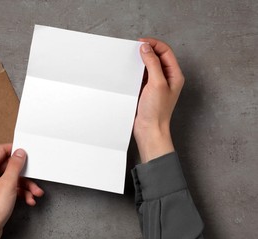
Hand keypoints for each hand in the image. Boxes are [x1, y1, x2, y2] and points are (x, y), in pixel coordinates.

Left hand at [0, 144, 43, 238]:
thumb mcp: (8, 184)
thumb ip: (15, 166)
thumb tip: (19, 152)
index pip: (1, 150)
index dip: (14, 150)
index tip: (26, 153)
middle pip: (9, 166)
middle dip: (25, 173)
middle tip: (35, 176)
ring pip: (13, 179)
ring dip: (26, 186)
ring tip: (35, 193)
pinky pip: (12, 189)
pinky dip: (21, 193)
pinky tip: (29, 200)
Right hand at [134, 38, 184, 162]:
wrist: (149, 129)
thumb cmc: (157, 111)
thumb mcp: (156, 83)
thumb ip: (152, 63)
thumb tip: (146, 48)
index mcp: (174, 75)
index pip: (166, 52)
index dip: (154, 44)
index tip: (141, 43)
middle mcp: (167, 78)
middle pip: (158, 57)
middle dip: (147, 50)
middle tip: (134, 49)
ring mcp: (157, 84)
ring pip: (149, 66)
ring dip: (141, 61)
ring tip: (132, 59)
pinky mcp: (147, 90)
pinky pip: (142, 75)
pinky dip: (136, 71)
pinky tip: (130, 71)